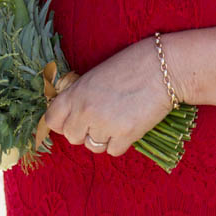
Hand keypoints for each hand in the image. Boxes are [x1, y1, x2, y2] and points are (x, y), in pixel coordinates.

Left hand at [43, 38, 170, 156]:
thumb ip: (81, 95)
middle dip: (85, 131)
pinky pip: (113, 151)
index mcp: (75, 92)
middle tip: (104, 116)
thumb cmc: (132, 65)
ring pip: (93, 146)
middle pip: (72, 137)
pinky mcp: (124, 136)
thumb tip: (74, 114)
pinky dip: (122, 141)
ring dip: (105, 137)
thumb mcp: (97, 75)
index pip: (52, 120)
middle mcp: (85, 110)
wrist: (164, 67)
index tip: (75, 118)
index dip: (63, 121)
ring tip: (120, 117)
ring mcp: (104, 125)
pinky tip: (131, 123)